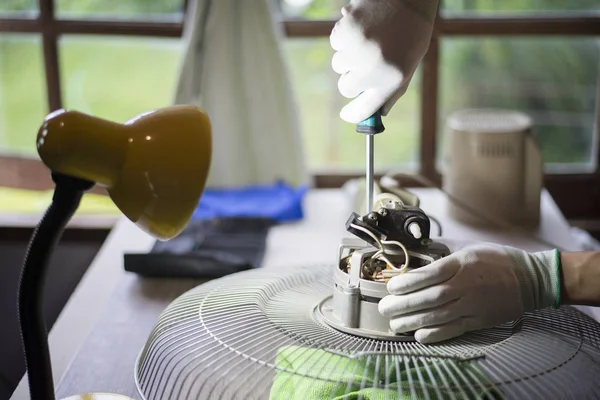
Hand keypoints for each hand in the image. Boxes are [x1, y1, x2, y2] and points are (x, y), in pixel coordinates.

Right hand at [329, 0, 437, 122]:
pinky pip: (335, 42)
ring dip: (348, 54)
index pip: (365, 108)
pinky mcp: (348, 30)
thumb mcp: (408, 66)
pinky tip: (361, 26)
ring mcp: (360, 48)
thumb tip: (377, 113)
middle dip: (352, 77)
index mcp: (393, 79)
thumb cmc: (411, 33)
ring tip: (368, 39)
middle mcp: (375, 67)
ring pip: (338, 64)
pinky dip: (344, 35)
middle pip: (346, 87)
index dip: (353, 114)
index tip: (346, 115)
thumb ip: (392, 92)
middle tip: (366, 62)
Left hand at [378, 241, 559, 342]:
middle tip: (385, 308)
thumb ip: (444, 250)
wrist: (531, 279)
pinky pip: (454, 329)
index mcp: (462, 264)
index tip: (391, 286)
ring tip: (395, 325)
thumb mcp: (469, 247)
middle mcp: (466, 284)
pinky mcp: (480, 320)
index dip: (407, 282)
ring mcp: (473, 304)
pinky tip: (419, 336)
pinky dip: (436, 334)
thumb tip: (418, 249)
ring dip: (413, 321)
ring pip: (439, 315)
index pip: (429, 274)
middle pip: (429, 297)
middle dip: (403, 304)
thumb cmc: (498, 260)